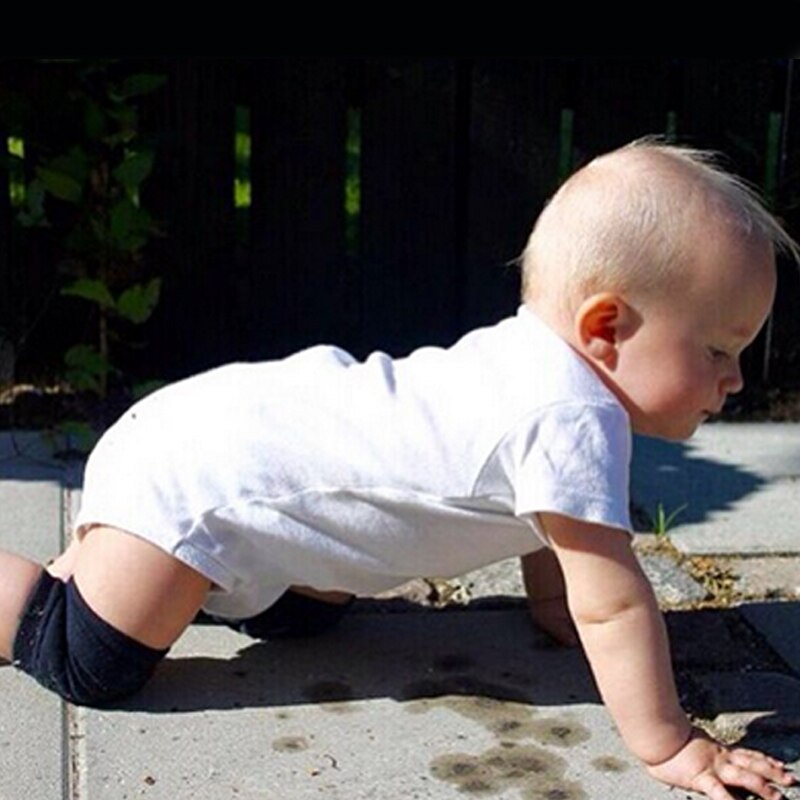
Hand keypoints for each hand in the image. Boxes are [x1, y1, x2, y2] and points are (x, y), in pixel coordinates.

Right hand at [647, 728, 795, 799]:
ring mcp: (711, 768)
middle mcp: (719, 758)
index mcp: (717, 750)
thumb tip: (692, 748)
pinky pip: (719, 793)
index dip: (765, 760)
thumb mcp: (685, 741)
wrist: (654, 733)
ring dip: (763, 787)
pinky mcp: (700, 778)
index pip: (747, 754)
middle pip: (752, 764)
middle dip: (773, 773)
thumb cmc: (664, 737)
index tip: (780, 765)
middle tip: (791, 779)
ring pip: (743, 777)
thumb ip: (693, 747)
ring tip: (778, 797)